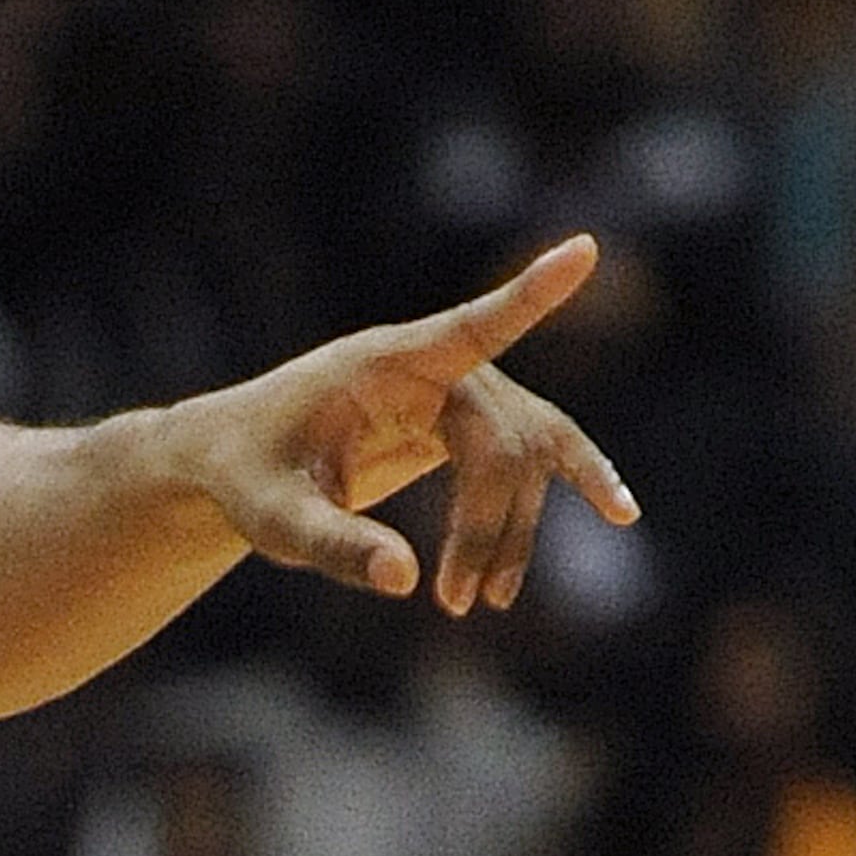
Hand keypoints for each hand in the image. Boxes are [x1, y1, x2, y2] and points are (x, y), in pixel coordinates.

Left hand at [169, 235, 637, 616]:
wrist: (235, 459)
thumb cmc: (248, 477)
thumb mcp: (274, 520)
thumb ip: (334, 545)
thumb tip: (408, 583)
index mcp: (384, 364)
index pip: (470, 326)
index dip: (529, 295)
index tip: (584, 251)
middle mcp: (435, 367)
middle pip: (503, 441)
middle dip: (488, 525)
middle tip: (454, 605)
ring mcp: (460, 391)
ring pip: (525, 455)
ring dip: (516, 528)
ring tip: (489, 602)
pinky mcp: (467, 421)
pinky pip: (532, 450)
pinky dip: (571, 481)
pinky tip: (621, 513)